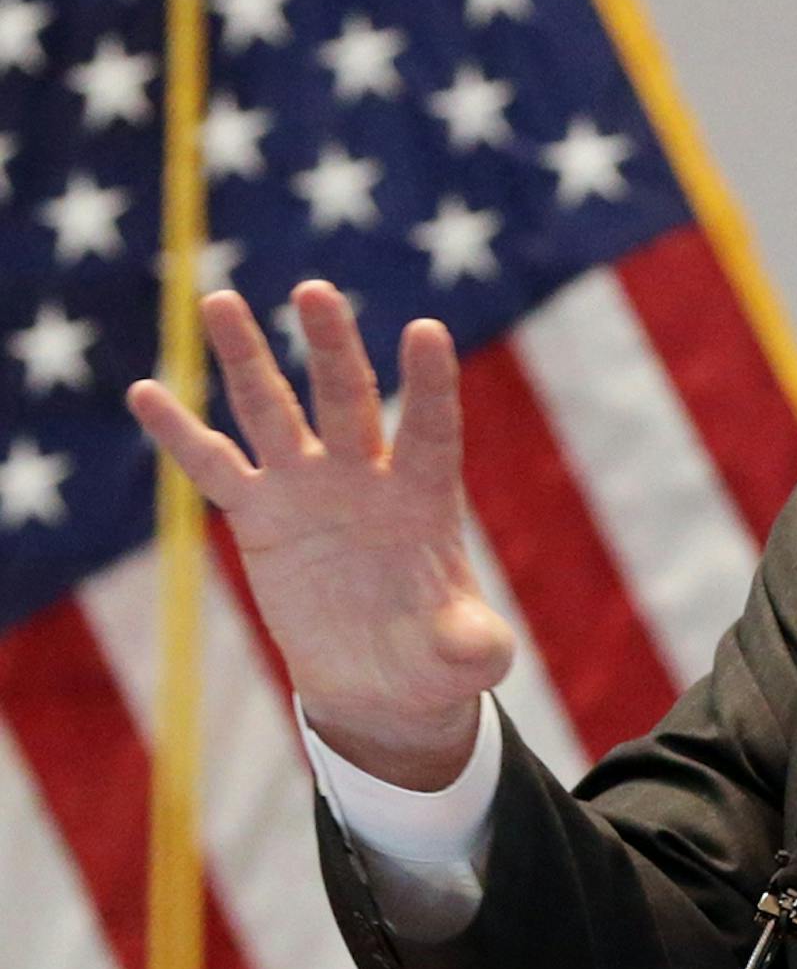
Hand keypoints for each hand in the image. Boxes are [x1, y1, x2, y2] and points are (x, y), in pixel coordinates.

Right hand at [127, 282, 514, 789]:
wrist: (383, 678)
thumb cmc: (436, 658)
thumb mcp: (465, 658)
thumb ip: (474, 645)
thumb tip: (478, 650)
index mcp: (424, 497)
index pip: (430, 429)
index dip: (429, 383)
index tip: (427, 330)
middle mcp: (365, 476)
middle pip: (348, 398)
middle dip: (331, 346)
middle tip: (315, 290)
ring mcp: (309, 488)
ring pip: (273, 411)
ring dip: (248, 357)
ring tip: (222, 299)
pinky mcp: (261, 516)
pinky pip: (215, 467)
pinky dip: (180, 433)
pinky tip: (146, 392)